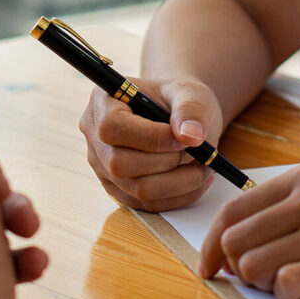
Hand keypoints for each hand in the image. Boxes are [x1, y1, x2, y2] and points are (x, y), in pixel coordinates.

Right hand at [78, 77, 223, 210]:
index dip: (151, 137)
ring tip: (204, 166)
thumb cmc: (179, 100)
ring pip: (137, 190)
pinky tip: (196, 178)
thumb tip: (190, 137)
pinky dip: (179, 196)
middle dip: (167, 162)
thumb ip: (190, 109)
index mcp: (103, 102)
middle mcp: (95, 137)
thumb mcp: (190, 93)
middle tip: (197, 152)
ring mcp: (104, 168)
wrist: (178, 116)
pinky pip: (149, 204)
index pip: (112, 127)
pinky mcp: (120, 190)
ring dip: (179, 183)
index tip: (184, 138)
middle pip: (120, 164)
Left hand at [197, 161, 299, 298]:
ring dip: (265, 284)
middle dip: (240, 268)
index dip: (211, 246)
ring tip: (296, 282)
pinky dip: (289, 295)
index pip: (232, 213)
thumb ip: (293, 207)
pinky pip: (287, 286)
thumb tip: (237, 244)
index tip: (210, 268)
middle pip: (236, 243)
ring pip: (254, 266)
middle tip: (266, 279)